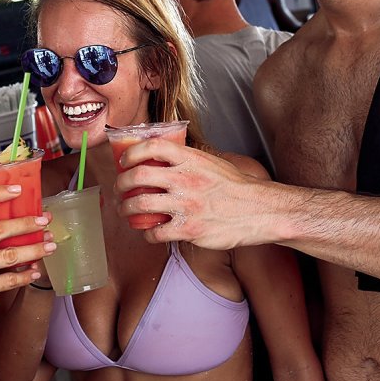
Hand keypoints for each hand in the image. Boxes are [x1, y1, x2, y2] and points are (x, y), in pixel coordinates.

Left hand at [115, 140, 271, 249]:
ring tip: (125, 211)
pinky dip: (147, 234)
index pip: (152, 146)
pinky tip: (149, 233)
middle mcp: (186, 179)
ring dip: (126, 209)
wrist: (259, 210)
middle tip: (119, 190)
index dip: (132, 153)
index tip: (124, 161)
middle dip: (121, 184)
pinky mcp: (190, 229)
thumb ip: (188, 160)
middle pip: (138, 176)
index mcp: (191, 159)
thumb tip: (165, 157)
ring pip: (140, 205)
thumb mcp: (212, 163)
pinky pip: (156, 232)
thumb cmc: (236, 188)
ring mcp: (186, 204)